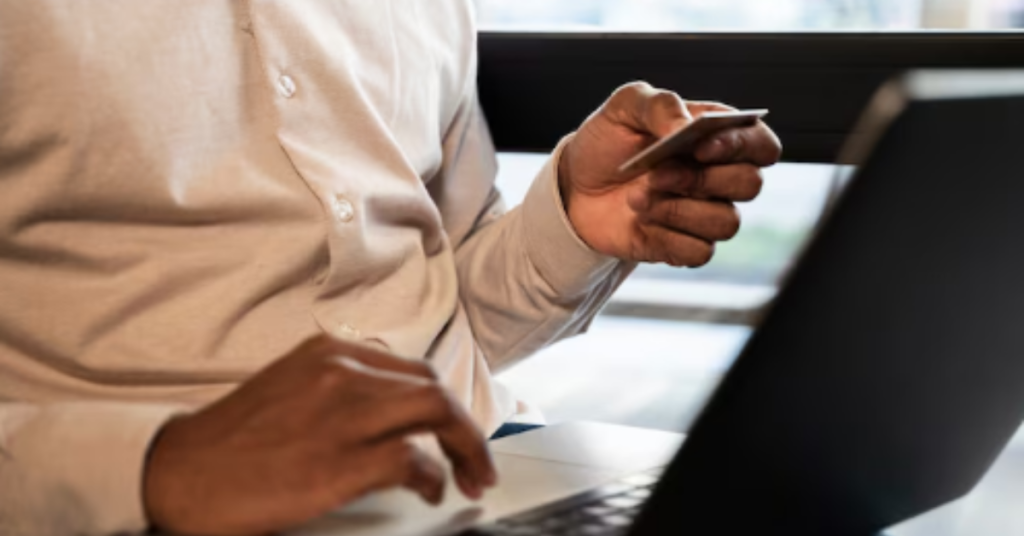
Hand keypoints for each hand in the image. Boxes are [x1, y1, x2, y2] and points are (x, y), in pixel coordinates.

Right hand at [143, 335, 495, 535]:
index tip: (455, 430)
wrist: (178, 472)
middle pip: (432, 388)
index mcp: (329, 354)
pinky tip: (429, 491)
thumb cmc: (232, 440)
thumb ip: (340, 386)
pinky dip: (431, 477)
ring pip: (435, 411)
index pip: (412, 371)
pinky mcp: (338, 460)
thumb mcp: (291, 387)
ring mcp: (341, 414)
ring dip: (466, 448)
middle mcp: (340, 373)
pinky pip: (411, 459)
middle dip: (467, 427)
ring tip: (470, 477)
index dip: (444, 403)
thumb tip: (392, 411)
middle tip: (476, 461)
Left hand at [559, 82, 781, 266]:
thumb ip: (660, 105)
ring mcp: (706, 214)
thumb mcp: (626, 107)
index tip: (701, 147)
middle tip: (655, 174)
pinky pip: (699, 251)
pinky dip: (667, 237)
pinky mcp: (686, 246)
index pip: (762, 145)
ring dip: (679, 211)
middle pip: (750, 184)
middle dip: (700, 179)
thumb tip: (685, 128)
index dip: (741, 147)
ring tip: (637, 199)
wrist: (576, 186)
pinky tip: (641, 222)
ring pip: (727, 223)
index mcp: (718, 137)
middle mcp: (721, 177)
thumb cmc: (609, 143)